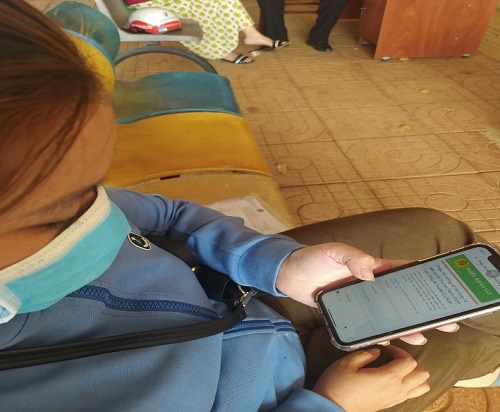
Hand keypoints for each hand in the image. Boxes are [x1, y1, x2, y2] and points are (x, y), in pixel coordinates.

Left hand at [276, 242, 459, 344]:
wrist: (286, 275)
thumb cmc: (310, 258)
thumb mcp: (331, 251)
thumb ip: (350, 256)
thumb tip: (371, 271)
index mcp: (369, 266)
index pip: (400, 271)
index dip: (421, 278)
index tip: (442, 287)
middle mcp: (368, 284)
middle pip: (400, 297)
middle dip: (421, 308)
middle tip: (443, 322)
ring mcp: (359, 299)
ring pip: (387, 313)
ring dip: (405, 324)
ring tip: (422, 337)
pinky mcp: (348, 312)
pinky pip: (368, 323)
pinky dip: (380, 332)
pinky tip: (391, 341)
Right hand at [313, 346, 429, 411]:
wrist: (331, 408)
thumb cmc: (337, 385)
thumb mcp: (347, 363)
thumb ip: (365, 353)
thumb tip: (377, 351)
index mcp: (388, 378)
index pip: (410, 361)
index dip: (400, 351)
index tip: (387, 348)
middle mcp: (396, 390)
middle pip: (423, 375)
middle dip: (412, 363)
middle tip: (395, 357)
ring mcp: (394, 399)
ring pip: (421, 387)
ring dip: (414, 375)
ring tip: (397, 368)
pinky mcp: (390, 405)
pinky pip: (410, 394)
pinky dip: (408, 385)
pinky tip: (391, 379)